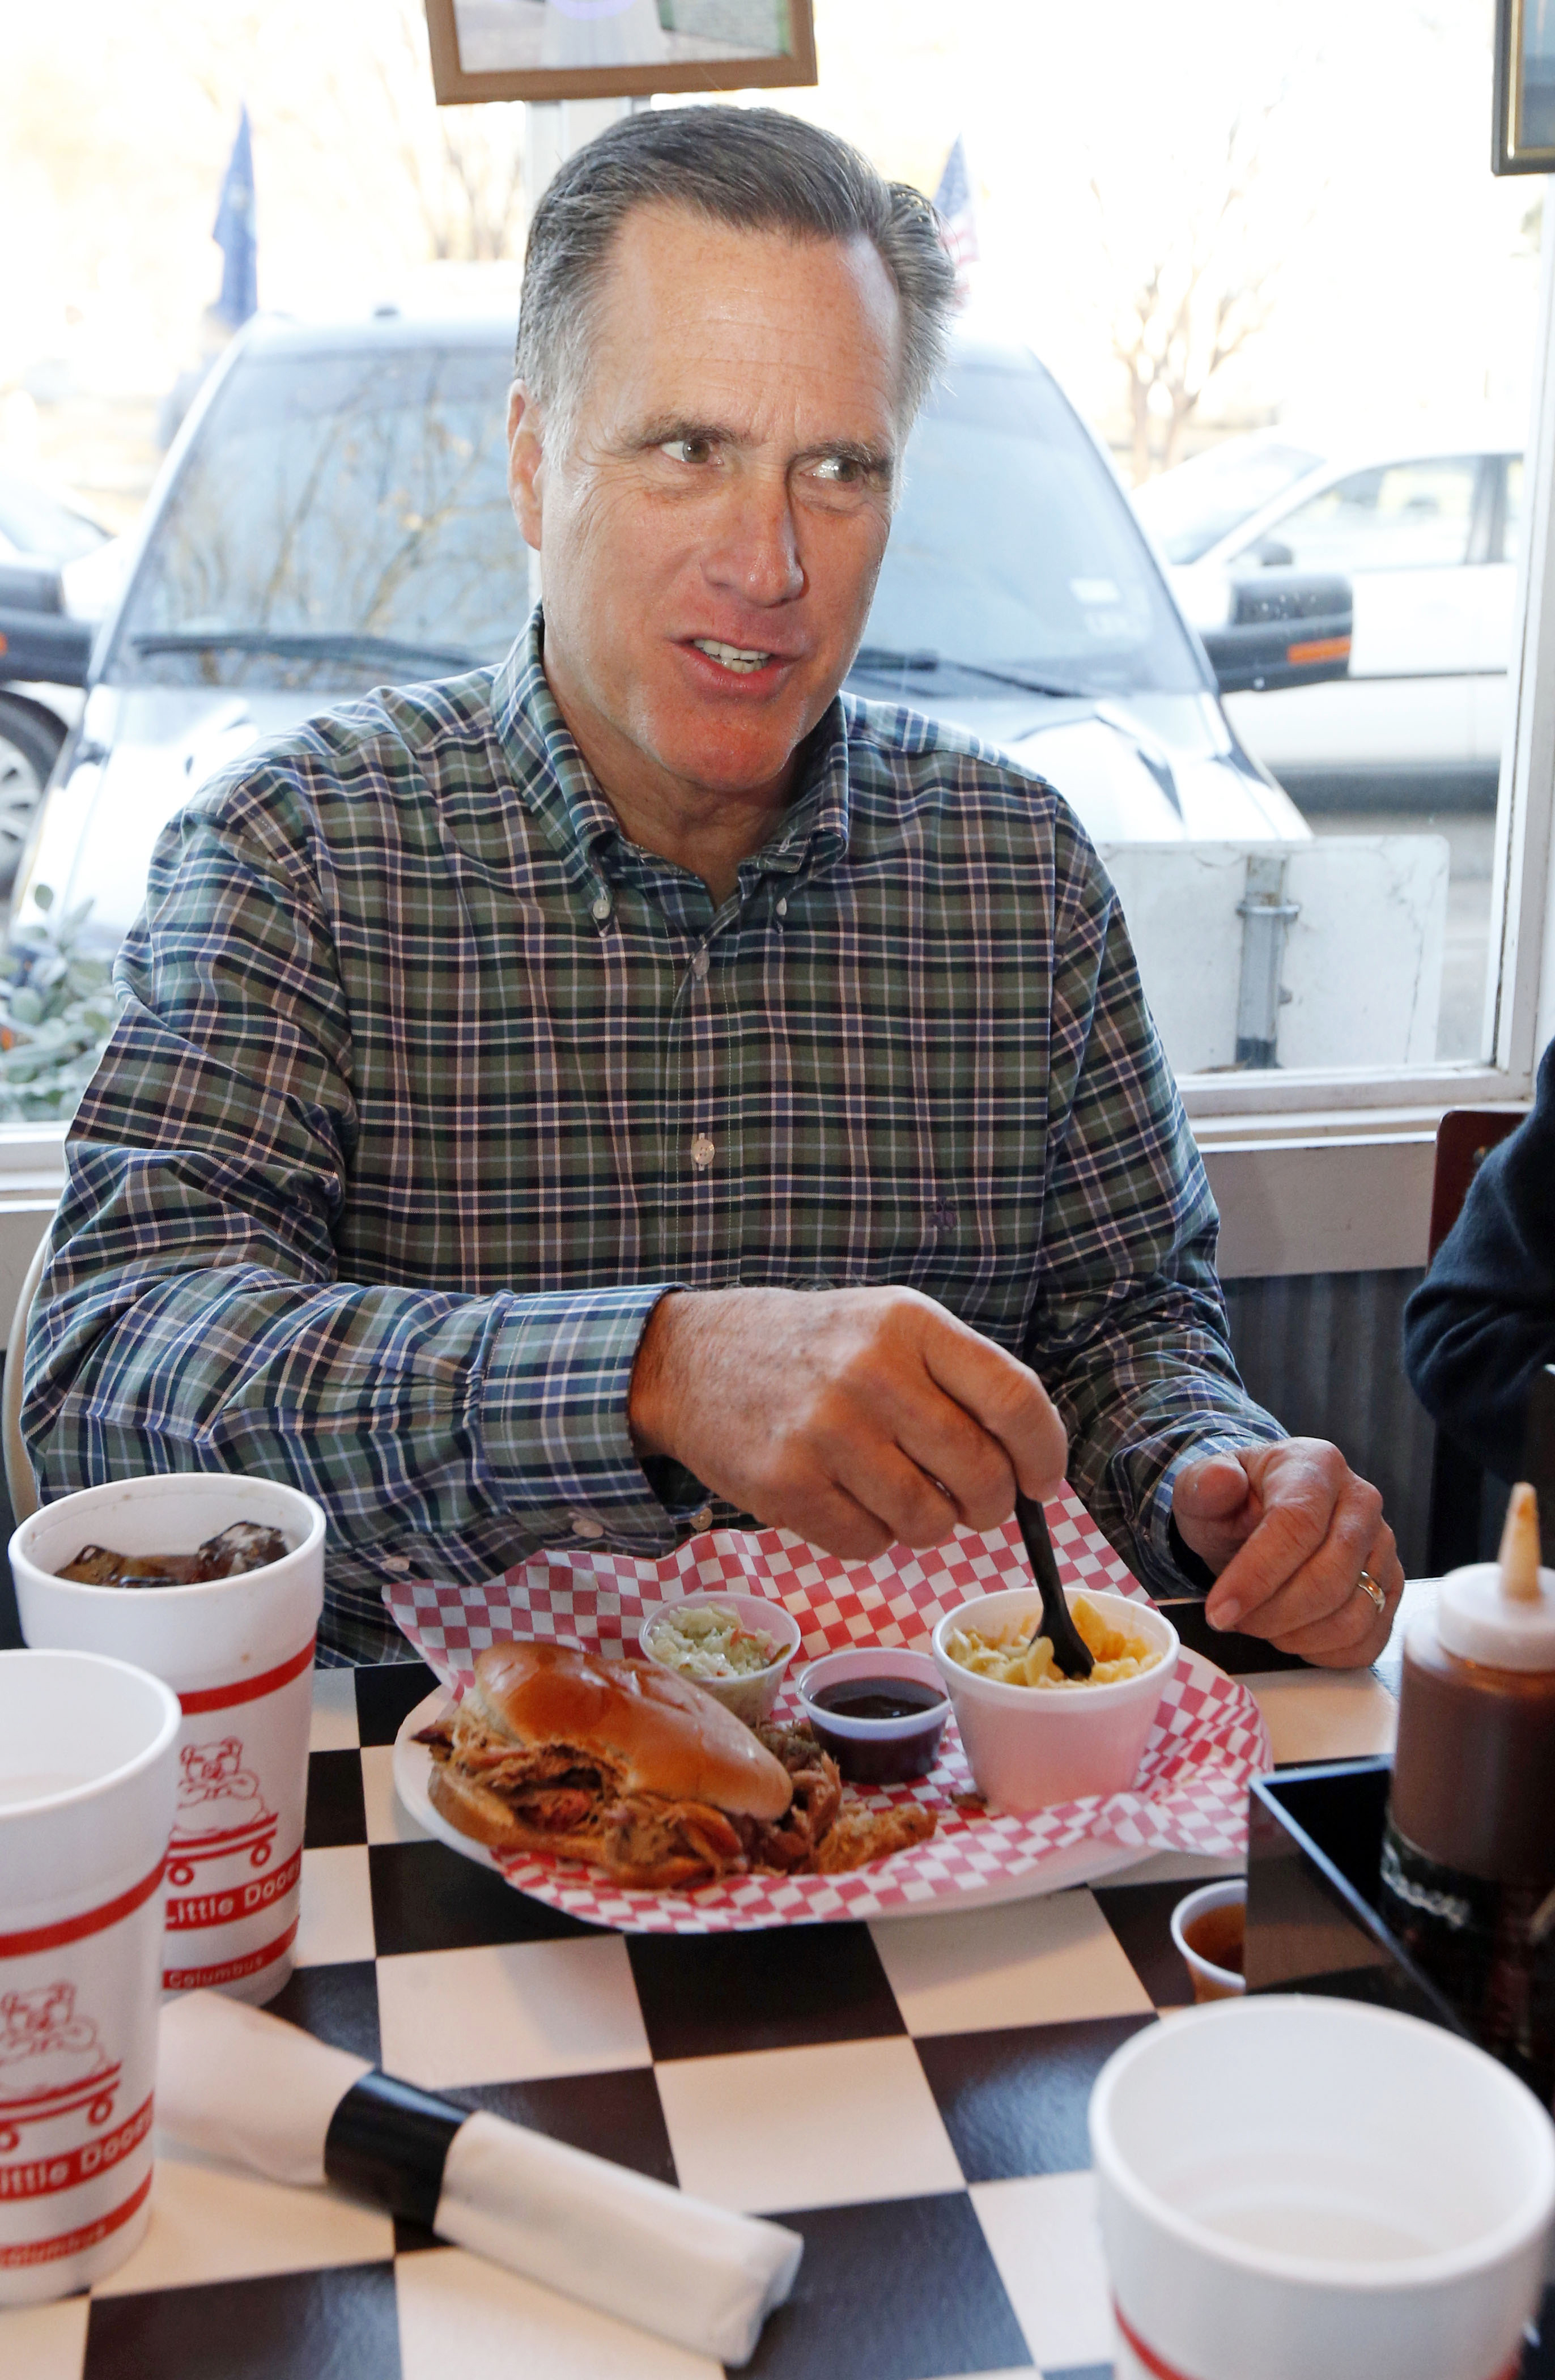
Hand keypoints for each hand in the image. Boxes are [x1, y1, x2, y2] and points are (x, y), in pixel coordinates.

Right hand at [629, 1285, 1066, 1561]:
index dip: (1044, 1454)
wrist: (691, 1360)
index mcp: (910, 1323)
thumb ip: (960, 1379)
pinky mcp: (785, 1485)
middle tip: (974, 1504)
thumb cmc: (811, 1348)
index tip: (1043, 1482)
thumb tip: (1031, 1462)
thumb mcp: (888, 1326)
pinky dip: (870, 1536)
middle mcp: (871, 1372)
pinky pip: (868, 1545)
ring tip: (897, 1494)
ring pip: (928, 1522)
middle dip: (990, 1505)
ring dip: (927, 1525)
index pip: (1014, 1399)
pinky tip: (845, 1499)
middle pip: (981, 1473)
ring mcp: (825, 1431)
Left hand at [1172, 1438, 1401, 1667]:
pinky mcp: (1389, 1586)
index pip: (1297, 1525)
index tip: (1220, 1611)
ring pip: (1353, 1615)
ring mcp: (1383, 1547)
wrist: (1259, 1517)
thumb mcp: (1201, 1489)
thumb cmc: (1233, 1505)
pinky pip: (1368, 1639)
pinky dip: (1325, 1652)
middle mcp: (1361, 1503)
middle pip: (1330, 1578)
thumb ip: (1203, 1485)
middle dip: (1273, 1614)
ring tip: (1260, 1624)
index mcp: (1317, 1466)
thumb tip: (1221, 1480)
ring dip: (1296, 1636)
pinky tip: (1292, 1635)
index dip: (1256, 1576)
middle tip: (1234, 1621)